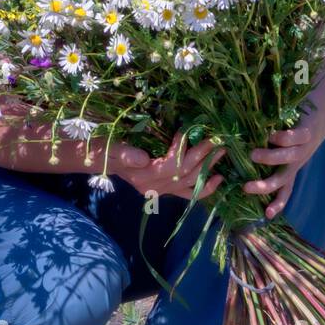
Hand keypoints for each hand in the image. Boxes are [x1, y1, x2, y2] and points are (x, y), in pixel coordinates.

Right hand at [108, 130, 225, 202]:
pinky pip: (188, 194)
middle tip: (218, 141)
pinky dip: (204, 188)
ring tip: (221, 153)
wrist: (103, 160)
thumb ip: (125, 154)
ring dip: (207, 168)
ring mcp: (161, 191)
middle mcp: (154, 188)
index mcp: (143, 177)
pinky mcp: (166, 190)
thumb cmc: (106, 150)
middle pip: (184, 173)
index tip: (188, 130)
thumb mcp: (111, 149)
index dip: (181, 148)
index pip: (170, 165)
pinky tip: (218, 180)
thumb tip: (143, 158)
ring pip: (190, 183)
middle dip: (202, 156)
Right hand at [243, 113, 324, 220]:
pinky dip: (283, 138)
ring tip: (253, 155)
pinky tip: (271, 134)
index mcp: (291, 168)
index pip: (286, 190)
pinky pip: (295, 137)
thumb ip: (267, 154)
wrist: (321, 114)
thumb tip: (240, 158)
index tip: (267, 215)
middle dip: (265, 186)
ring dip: (270, 158)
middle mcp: (297, 162)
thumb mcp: (284, 148)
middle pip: (283, 179)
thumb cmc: (295, 131)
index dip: (277, 203)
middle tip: (246, 188)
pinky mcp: (307, 132)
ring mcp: (303, 148)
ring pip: (289, 158)